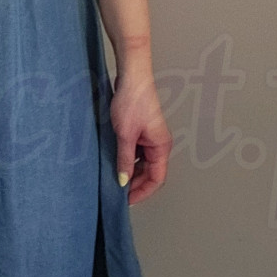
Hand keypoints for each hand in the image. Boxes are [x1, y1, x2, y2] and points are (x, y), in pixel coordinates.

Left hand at [111, 69, 170, 204]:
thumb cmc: (133, 101)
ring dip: (131, 172)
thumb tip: (123, 181)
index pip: (156, 179)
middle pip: (150, 173)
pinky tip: (115, 162)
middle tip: (118, 193)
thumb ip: (125, 160)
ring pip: (143, 163)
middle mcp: (159, 143)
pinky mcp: (142, 130)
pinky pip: (137, 152)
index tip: (127, 200)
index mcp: (161, 146)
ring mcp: (150, 137)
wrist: (131, 76)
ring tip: (115, 178)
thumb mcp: (125, 135)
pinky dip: (128, 159)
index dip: (143, 192)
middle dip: (136, 184)